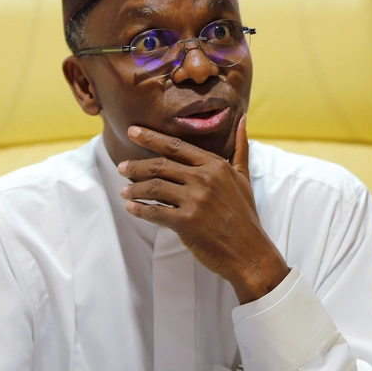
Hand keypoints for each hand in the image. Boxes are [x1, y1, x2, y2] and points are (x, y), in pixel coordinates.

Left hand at [118, 115, 289, 303]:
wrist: (250, 252)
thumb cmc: (245, 214)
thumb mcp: (244, 177)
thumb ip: (239, 148)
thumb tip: (242, 118)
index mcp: (215, 165)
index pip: (177, 146)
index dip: (151, 137)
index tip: (133, 131)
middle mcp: (204, 179)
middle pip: (160, 165)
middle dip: (136, 165)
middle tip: (121, 166)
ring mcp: (195, 201)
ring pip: (154, 187)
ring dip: (134, 188)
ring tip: (124, 190)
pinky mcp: (187, 223)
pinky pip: (155, 212)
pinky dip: (139, 209)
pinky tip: (131, 208)